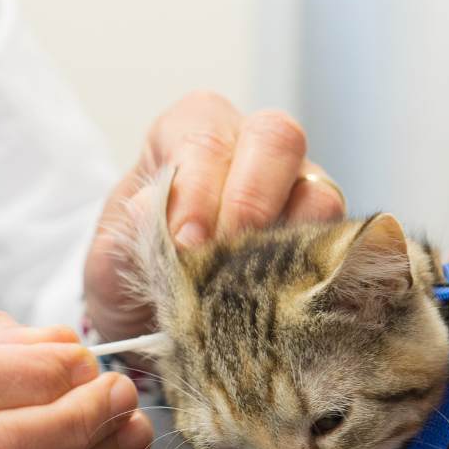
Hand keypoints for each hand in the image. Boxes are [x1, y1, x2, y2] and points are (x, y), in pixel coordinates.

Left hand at [84, 90, 344, 342]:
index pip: (206, 136)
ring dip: (288, 242)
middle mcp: (252, 148)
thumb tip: (149, 209)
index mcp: (191, 132)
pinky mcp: (323, 239)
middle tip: (224, 256)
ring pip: (318, 192)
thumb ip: (126, 236)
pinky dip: (314, 272)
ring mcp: (297, 191)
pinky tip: (283, 302)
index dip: (199, 187)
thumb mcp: (111, 258)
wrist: (151, 316)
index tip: (184, 242)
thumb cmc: (132, 271)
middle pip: (276, 139)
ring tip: (251, 288)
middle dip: (251, 201)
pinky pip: (337, 245)